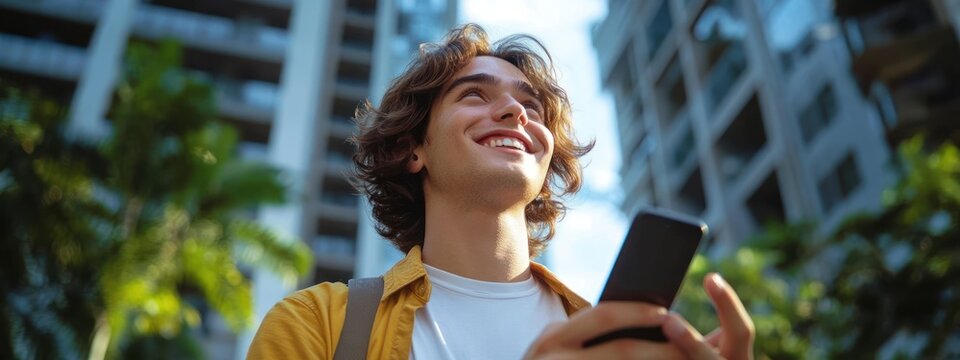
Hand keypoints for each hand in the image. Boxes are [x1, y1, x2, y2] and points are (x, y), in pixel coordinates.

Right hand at [523, 272, 753, 358]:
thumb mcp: (557, 349)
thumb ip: (585, 335)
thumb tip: (645, 318)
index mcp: (554, 338)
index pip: (603, 315)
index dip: (638, 312)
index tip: (667, 312)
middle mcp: (555, 358)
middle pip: (621, 351)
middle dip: (662, 349)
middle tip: (694, 346)